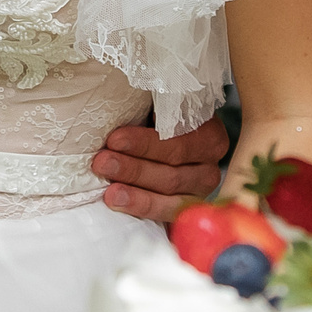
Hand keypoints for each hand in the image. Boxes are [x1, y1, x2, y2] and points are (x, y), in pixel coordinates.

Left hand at [93, 116, 233, 223]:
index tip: (114, 139)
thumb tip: (122, 98)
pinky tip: (118, 204)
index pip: (179, 141)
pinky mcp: (186, 210)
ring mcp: (199, 192)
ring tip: (109, 190)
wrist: (163, 145)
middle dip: (134, 168)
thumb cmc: (154, 122)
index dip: (146, 143)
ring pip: (169, 195)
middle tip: (102, 162)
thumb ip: (153, 107)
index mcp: (208, 135)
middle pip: (173, 172)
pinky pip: (166, 214)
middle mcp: (210, 166)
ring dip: (136, 192)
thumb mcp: (157, 108)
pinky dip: (141, 208)